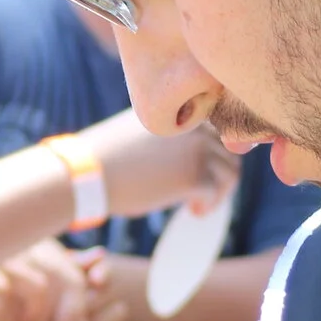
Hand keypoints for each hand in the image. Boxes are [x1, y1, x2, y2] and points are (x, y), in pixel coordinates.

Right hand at [80, 109, 240, 219]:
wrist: (89, 172)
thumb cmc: (109, 153)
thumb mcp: (143, 127)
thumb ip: (172, 130)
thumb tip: (193, 151)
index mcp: (183, 108)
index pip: (223, 124)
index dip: (221, 147)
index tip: (209, 165)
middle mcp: (195, 125)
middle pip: (231, 149)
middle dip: (221, 172)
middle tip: (204, 190)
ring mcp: (197, 150)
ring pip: (230, 171)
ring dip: (219, 191)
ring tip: (197, 202)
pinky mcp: (195, 177)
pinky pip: (216, 192)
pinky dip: (209, 205)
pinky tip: (192, 211)